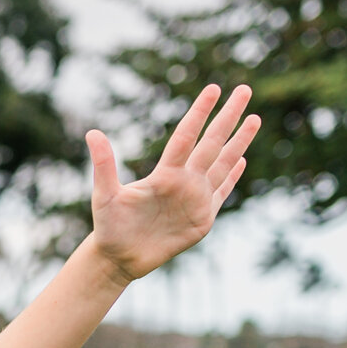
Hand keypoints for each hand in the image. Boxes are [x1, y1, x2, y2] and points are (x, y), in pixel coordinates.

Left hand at [85, 83, 259, 283]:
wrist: (119, 258)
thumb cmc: (109, 226)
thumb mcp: (105, 196)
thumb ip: (104, 166)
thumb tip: (92, 132)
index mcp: (164, 174)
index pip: (186, 136)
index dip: (200, 113)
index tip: (213, 89)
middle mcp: (184, 181)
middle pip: (212, 143)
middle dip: (228, 117)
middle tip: (243, 89)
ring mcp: (196, 198)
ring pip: (223, 163)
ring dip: (239, 142)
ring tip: (254, 118)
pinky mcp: (202, 218)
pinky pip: (221, 192)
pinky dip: (232, 177)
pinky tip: (241, 160)